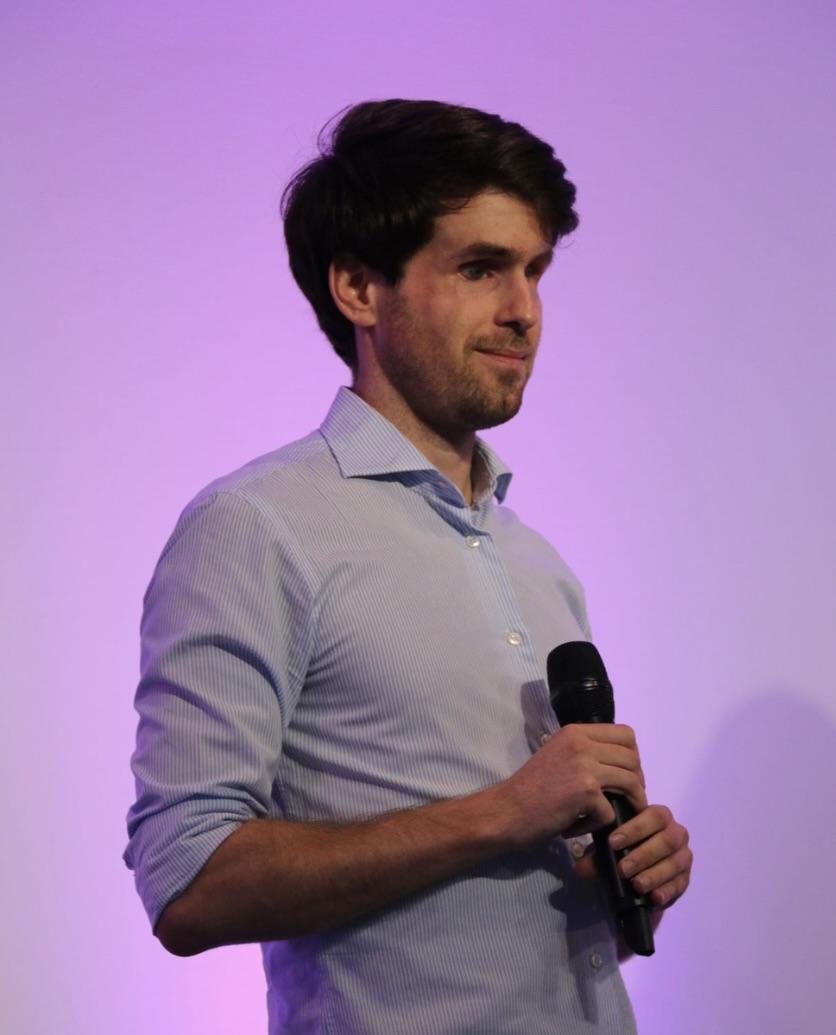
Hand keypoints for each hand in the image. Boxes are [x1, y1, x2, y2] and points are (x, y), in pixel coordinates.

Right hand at [502, 723, 647, 848]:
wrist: (506, 811)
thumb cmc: (529, 789)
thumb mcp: (557, 756)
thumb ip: (584, 753)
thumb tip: (618, 762)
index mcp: (575, 732)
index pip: (625, 733)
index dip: (632, 756)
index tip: (626, 774)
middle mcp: (581, 743)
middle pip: (632, 758)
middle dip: (636, 782)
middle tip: (626, 799)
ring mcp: (584, 766)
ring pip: (630, 782)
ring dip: (627, 803)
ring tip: (610, 815)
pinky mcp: (585, 793)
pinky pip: (611, 811)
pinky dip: (599, 825)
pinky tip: (578, 827)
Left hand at [576, 803, 691, 908]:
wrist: (639, 869)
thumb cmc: (624, 848)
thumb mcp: (608, 849)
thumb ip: (596, 856)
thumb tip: (582, 869)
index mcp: (658, 817)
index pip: (654, 816)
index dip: (635, 828)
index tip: (613, 843)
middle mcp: (676, 833)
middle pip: (667, 839)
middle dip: (644, 855)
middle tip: (623, 869)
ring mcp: (683, 856)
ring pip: (676, 862)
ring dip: (655, 874)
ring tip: (636, 885)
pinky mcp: (686, 878)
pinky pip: (681, 884)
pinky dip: (667, 891)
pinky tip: (654, 898)